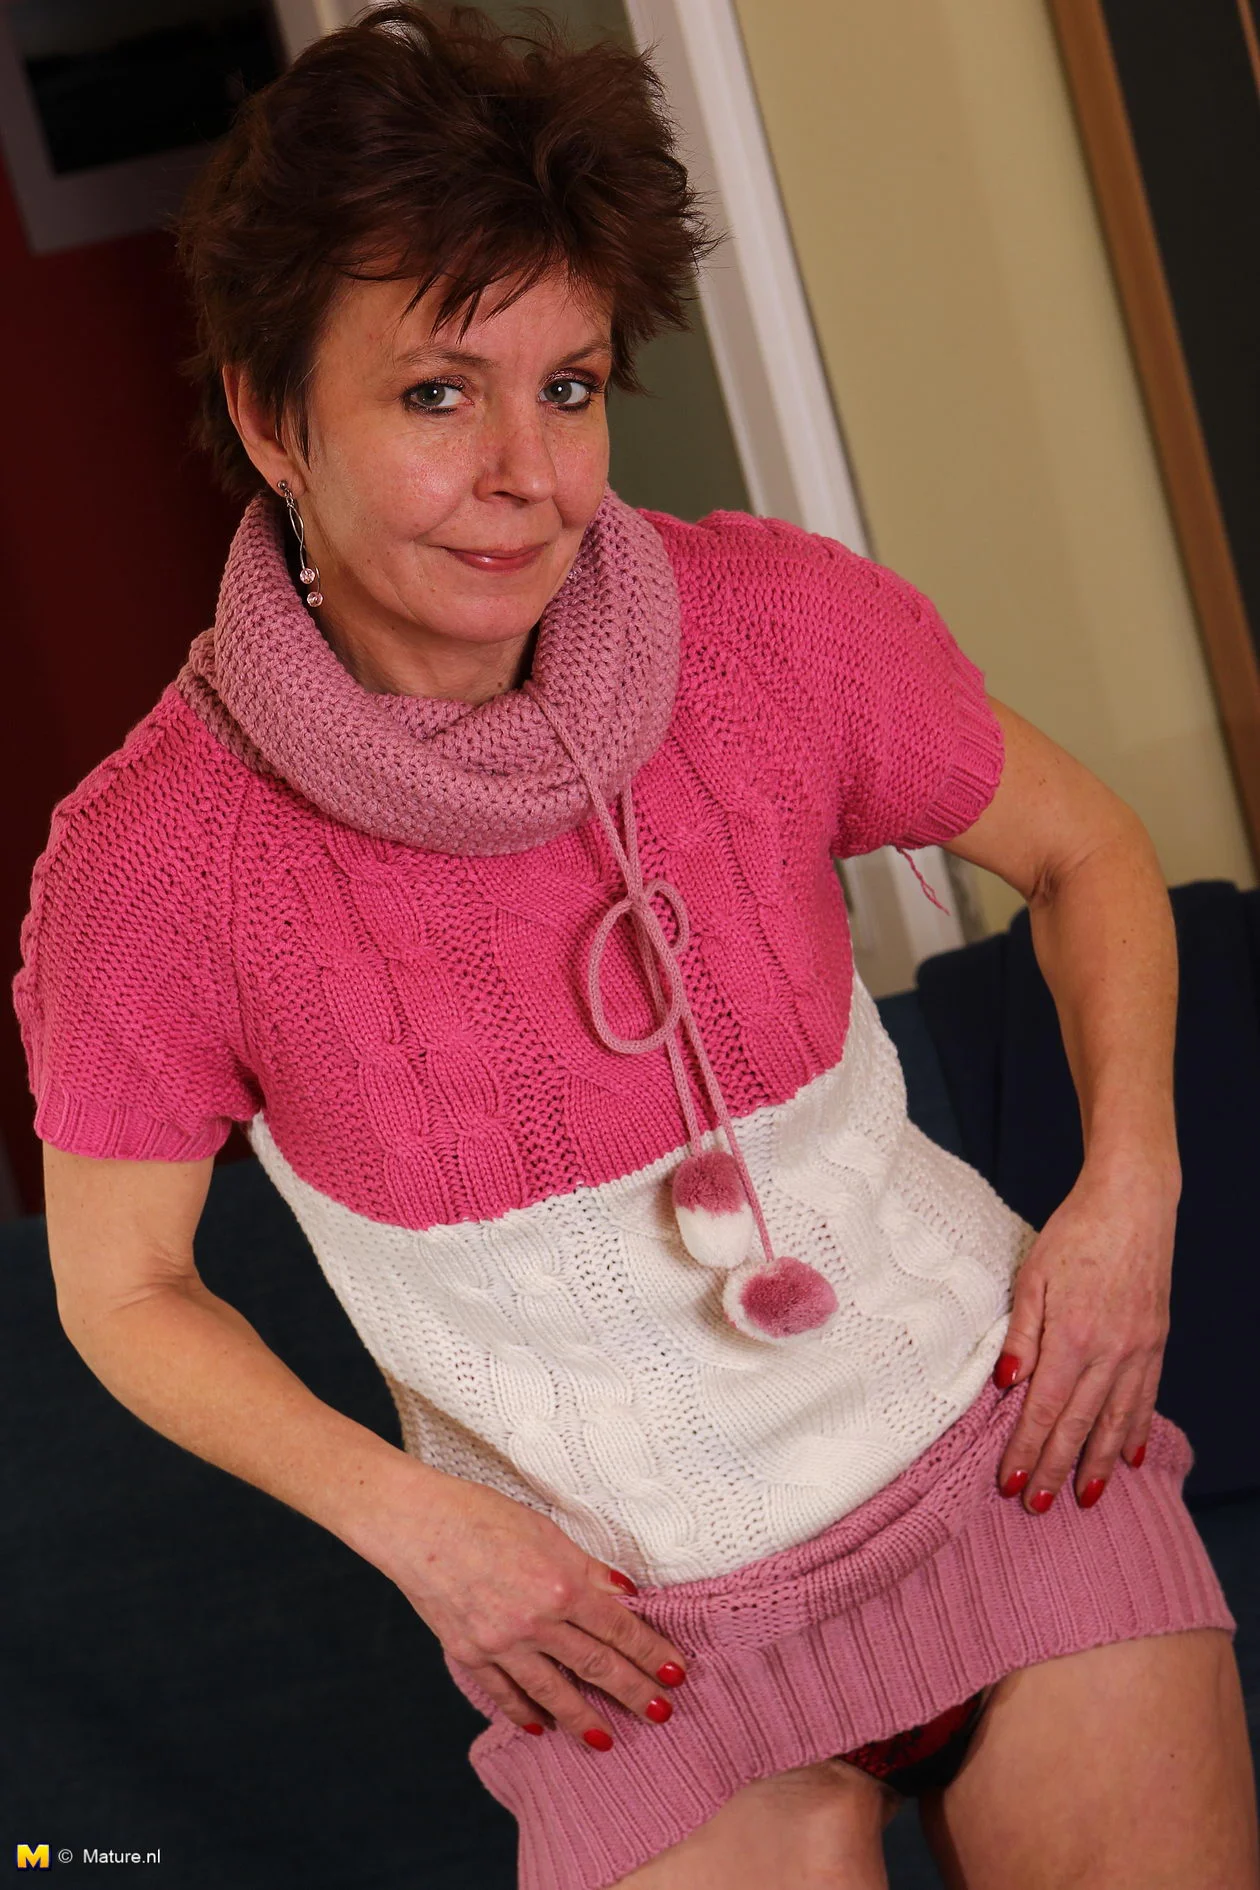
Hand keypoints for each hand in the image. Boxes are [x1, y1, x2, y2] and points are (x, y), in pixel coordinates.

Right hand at [380, 1472, 688, 1749]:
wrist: (415, 1524)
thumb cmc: (481, 1514)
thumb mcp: (546, 1531)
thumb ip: (587, 1569)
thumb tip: (624, 1595)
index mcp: (561, 1585)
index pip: (619, 1629)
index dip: (651, 1653)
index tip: (676, 1673)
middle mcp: (535, 1622)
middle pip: (595, 1666)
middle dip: (633, 1692)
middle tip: (660, 1714)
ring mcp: (500, 1644)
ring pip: (553, 1692)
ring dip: (584, 1719)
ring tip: (607, 1740)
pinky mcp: (469, 1654)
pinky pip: (504, 1693)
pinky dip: (525, 1712)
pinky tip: (542, 1726)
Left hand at [992, 1156, 1175, 1513]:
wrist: (1134, 1204)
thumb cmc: (1076, 1232)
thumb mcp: (1033, 1275)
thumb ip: (1021, 1333)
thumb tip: (1007, 1384)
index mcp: (1074, 1336)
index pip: (1044, 1409)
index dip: (1027, 1450)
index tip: (1011, 1484)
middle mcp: (1111, 1352)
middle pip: (1079, 1425)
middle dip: (1056, 1470)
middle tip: (1039, 1506)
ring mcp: (1139, 1349)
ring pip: (1116, 1421)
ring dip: (1096, 1463)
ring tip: (1083, 1498)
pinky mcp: (1155, 1342)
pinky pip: (1145, 1397)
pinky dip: (1135, 1431)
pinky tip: (1127, 1457)